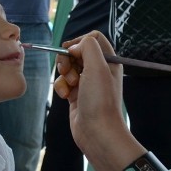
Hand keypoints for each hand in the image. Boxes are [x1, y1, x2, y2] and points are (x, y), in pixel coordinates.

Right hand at [51, 32, 126, 153]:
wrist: (97, 132)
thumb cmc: (100, 100)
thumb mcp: (98, 66)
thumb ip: (87, 47)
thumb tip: (73, 47)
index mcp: (109, 61)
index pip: (93, 38)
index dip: (79, 41)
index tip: (70, 51)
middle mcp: (99, 70)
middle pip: (76, 51)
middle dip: (67, 59)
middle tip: (68, 71)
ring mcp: (86, 82)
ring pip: (67, 67)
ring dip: (63, 75)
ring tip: (70, 87)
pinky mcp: (76, 94)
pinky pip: (63, 82)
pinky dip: (61, 87)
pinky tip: (66, 97)